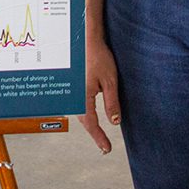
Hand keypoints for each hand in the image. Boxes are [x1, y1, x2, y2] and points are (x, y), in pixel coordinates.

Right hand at [79, 37, 120, 153]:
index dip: (99, 137)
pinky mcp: (74, 84)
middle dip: (94, 133)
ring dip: (89, 124)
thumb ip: (112, 103)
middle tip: (104, 146)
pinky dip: (85, 112)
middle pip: (84, 120)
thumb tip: (115, 122)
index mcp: (83, 96)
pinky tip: (90, 115)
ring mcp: (73, 90)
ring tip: (99, 134)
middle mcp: (75, 95)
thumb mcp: (110, 81)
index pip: (91, 123)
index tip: (106, 149)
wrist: (85, 38)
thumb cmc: (98, 56)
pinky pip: (78, 103)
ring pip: (80, 112)